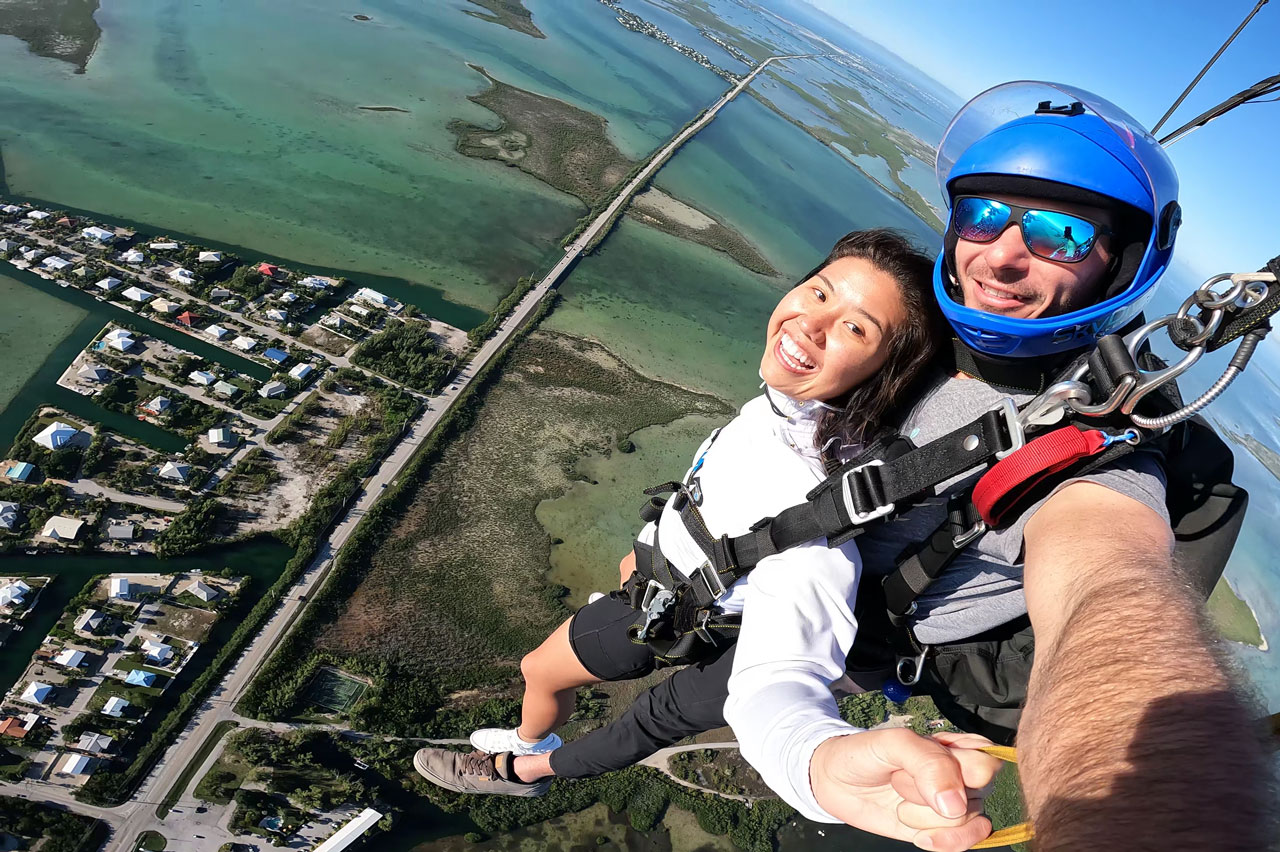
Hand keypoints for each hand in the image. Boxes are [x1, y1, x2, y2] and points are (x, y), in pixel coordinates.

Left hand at [810, 729, 1001, 850]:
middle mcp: (962, 776)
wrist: (837, 782)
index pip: (988, 761)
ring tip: (900, 799)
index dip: (959, 771)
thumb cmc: (867, 754)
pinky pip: (964, 843)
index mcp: (957, 747)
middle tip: (901, 778)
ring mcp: (955, 805)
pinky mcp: (943, 830)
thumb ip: (929, 763)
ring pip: (967, 820)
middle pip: (980, 792)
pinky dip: (941, 841)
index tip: (921, 768)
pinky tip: (918, 835)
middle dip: (933, 791)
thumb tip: (957, 805)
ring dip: (926, 815)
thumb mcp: (894, 744)